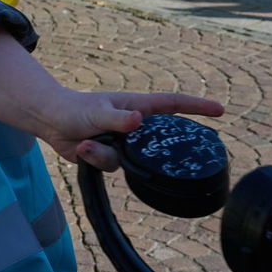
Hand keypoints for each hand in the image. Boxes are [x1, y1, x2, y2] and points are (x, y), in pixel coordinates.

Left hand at [38, 91, 223, 171]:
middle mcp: (136, 127)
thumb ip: (117, 118)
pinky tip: (81, 147)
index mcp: (138, 108)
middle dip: (167, 150)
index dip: (197, 107)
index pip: (173, 105)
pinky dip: (94, 158)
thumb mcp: (97, 112)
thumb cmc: (76, 109)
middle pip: (163, 140)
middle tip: (179, 156)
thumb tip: (136, 120)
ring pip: (132, 160)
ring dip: (105, 153)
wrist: (52, 122)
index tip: (220, 110)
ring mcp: (125, 143)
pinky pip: (112, 166)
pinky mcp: (112, 157)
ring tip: (86, 140)